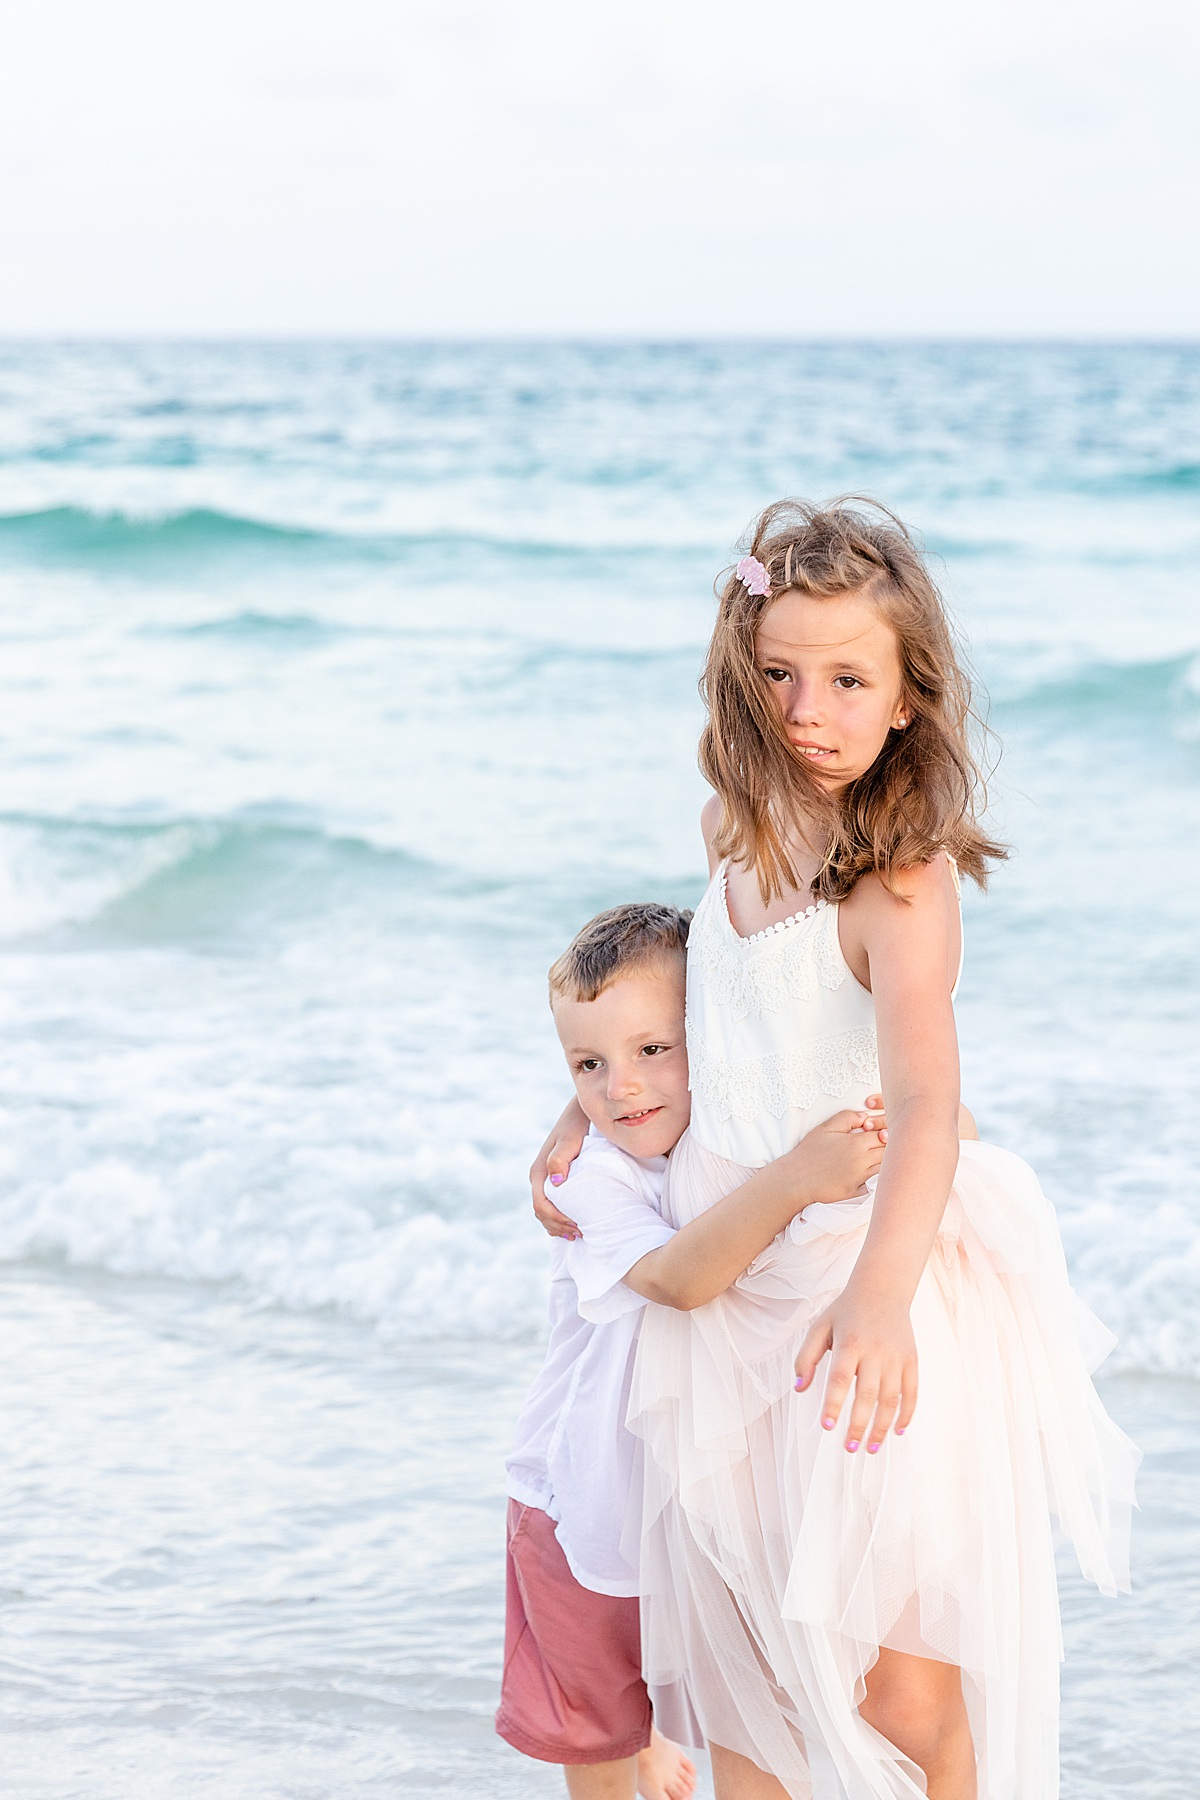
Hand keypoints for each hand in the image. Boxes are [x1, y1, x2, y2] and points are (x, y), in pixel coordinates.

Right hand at [529, 1098, 588, 1239]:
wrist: (580, 1112)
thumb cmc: (576, 1126)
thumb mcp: (569, 1141)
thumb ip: (560, 1159)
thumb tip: (555, 1182)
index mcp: (538, 1172)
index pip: (541, 1205)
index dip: (557, 1220)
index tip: (577, 1225)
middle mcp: (538, 1177)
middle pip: (541, 1212)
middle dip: (558, 1226)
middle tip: (582, 1233)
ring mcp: (545, 1179)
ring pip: (545, 1211)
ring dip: (558, 1225)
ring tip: (579, 1232)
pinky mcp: (553, 1178)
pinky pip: (551, 1204)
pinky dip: (559, 1218)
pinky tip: (574, 1222)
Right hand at [782, 1096, 887, 1210]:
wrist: (795, 1180)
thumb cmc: (808, 1153)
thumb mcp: (825, 1128)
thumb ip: (847, 1118)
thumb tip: (866, 1117)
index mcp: (856, 1143)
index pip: (885, 1135)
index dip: (885, 1132)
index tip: (880, 1133)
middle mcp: (862, 1161)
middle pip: (888, 1152)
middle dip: (889, 1147)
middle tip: (883, 1144)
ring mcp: (861, 1178)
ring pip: (885, 1169)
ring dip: (886, 1163)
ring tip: (877, 1158)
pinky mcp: (857, 1192)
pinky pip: (876, 1185)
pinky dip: (878, 1179)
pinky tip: (871, 1174)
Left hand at [793, 1279, 917, 1452]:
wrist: (883, 1288)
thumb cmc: (846, 1310)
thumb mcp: (820, 1326)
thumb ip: (806, 1357)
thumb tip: (799, 1388)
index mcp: (850, 1342)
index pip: (840, 1379)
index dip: (834, 1404)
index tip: (827, 1426)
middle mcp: (875, 1351)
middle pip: (867, 1394)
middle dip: (859, 1425)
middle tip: (850, 1447)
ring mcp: (896, 1356)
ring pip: (891, 1399)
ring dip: (882, 1427)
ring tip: (871, 1448)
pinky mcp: (912, 1360)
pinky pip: (912, 1392)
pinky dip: (906, 1414)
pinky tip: (897, 1430)